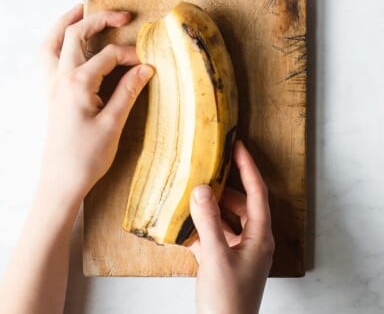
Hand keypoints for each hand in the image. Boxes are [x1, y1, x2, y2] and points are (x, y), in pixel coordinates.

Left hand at [40, 3, 153, 202]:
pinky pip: (48, 57)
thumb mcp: (114, 123)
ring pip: (53, 41)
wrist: (61, 181)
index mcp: (78, 83)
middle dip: (98, 19)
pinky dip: (56, 42)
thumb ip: (128, 91)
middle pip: (75, 35)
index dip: (130, 55)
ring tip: (82, 10)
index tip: (147, 63)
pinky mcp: (51, 94)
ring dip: (67, 23)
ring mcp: (51, 85)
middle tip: (121, 15)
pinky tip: (67, 44)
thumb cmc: (87, 156)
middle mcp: (60, 78)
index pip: (108, 56)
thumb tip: (145, 67)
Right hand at [189, 141, 274, 313]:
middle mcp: (253, 241)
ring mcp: (239, 253)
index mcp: (260, 237)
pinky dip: (202, 228)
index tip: (238, 147)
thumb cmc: (227, 301)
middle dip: (224, 187)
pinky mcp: (225, 263)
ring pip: (227, 220)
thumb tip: (202, 189)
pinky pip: (215, 236)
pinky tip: (185, 223)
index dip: (248, 167)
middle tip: (208, 170)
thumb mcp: (216, 257)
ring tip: (193, 194)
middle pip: (241, 204)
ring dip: (211, 208)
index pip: (257, 193)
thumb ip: (208, 221)